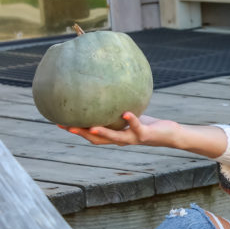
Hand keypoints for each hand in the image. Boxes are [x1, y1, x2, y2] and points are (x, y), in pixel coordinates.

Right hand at [64, 113, 181, 147]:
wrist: (170, 135)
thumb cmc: (149, 124)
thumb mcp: (130, 114)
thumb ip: (117, 107)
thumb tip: (105, 89)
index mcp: (115, 135)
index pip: (91, 134)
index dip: (75, 130)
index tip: (59, 122)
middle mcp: (121, 139)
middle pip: (97, 139)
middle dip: (81, 133)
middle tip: (65, 125)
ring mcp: (132, 138)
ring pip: (114, 138)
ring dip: (102, 133)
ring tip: (90, 126)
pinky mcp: (145, 135)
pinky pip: (136, 126)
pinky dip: (131, 120)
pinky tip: (125, 112)